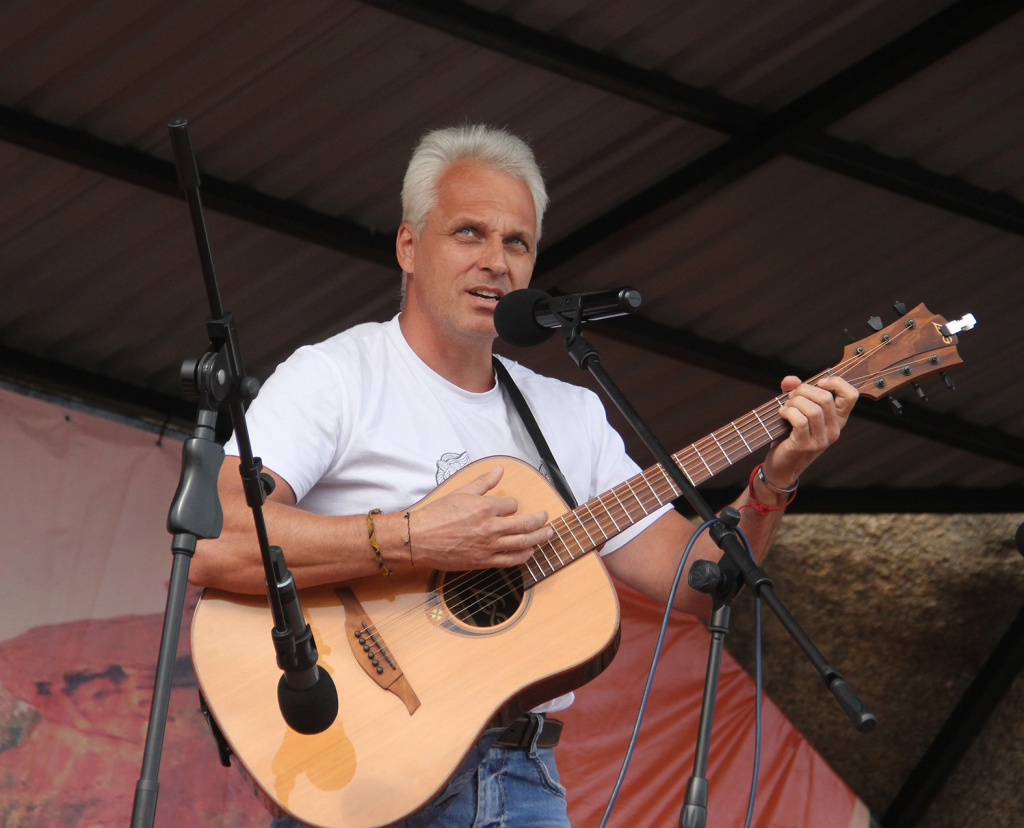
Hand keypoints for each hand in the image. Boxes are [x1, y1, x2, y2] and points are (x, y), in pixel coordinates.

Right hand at [409, 466, 553, 569]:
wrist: (419, 538)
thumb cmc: (437, 515)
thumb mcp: (461, 492)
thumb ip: (483, 482)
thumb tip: (499, 469)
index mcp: (485, 508)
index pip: (512, 504)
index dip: (513, 504)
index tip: (510, 506)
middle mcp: (490, 527)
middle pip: (525, 524)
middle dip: (540, 520)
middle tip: (546, 518)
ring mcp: (488, 546)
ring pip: (523, 543)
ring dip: (539, 538)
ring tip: (547, 534)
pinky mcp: (483, 562)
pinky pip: (510, 560)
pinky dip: (523, 556)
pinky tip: (530, 553)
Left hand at [762, 375, 857, 486]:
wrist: (781, 466)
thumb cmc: (790, 436)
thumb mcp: (796, 411)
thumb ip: (795, 392)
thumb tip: (790, 379)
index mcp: (837, 419)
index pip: (851, 395)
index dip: (836, 382)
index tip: (818, 382)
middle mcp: (834, 430)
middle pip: (826, 398)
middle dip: (803, 390)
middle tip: (791, 396)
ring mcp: (821, 440)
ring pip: (813, 410)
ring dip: (794, 402)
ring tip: (786, 406)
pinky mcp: (805, 445)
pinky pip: (800, 421)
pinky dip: (788, 412)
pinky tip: (781, 414)